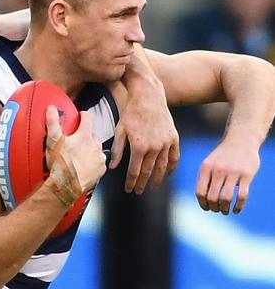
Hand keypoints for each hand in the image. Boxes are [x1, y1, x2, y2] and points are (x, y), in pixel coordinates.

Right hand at [45, 107, 105, 203]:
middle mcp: (96, 145)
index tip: (81, 116)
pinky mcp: (101, 169)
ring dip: (88, 151)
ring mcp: (99, 158)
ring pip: (95, 149)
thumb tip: (51, 109)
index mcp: (85, 136)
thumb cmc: (61, 165)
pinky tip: (82, 166)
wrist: (67, 186)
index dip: (83, 115)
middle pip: (91, 135)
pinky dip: (92, 163)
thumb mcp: (54, 141)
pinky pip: (98, 163)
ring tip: (77, 157)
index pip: (87, 118)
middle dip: (83, 138)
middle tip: (73, 144)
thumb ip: (52, 122)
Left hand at [111, 73, 179, 193]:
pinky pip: (174, 157)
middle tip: (138, 191)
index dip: (131, 183)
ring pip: (162, 167)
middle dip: (142, 184)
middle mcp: (154, 147)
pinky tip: (167, 174)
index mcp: (139, 147)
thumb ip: (118, 150)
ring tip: (153, 187)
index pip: (134, 172)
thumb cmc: (131, 113)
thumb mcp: (120, 130)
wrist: (148, 96)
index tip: (128, 190)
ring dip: (157, 179)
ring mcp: (166, 143)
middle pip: (148, 172)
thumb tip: (112, 168)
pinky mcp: (174, 138)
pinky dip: (171, 167)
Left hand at [196, 140, 259, 214]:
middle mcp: (218, 169)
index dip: (203, 204)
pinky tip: (236, 210)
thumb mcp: (209, 164)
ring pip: (226, 198)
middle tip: (217, 210)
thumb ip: (204, 180)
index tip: (207, 208)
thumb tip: (202, 202)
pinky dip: (238, 206)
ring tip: (225, 211)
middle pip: (212, 197)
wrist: (241, 139)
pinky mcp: (247, 174)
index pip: (200, 192)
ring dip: (224, 209)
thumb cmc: (223, 156)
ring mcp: (233, 172)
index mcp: (206, 168)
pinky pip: (242, 195)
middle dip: (214, 208)